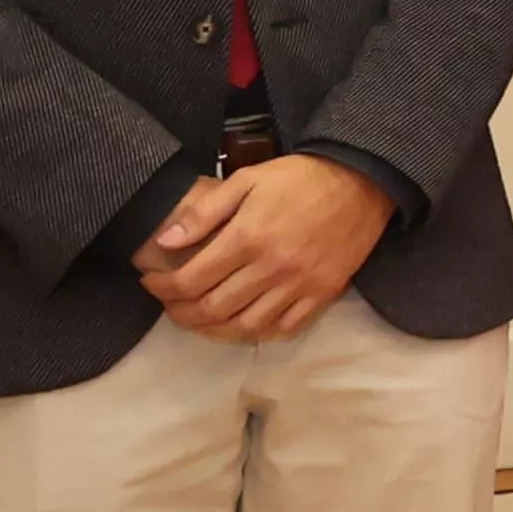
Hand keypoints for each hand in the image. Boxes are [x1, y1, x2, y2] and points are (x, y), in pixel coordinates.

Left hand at [138, 156, 394, 344]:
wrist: (362, 182)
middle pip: (213, 309)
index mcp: (247, 238)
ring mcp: (299, 285)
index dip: (162, 288)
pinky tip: (242, 324)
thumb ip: (204, 212)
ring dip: (212, 330)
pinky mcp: (322, 294)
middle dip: (180, 312)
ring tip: (197, 319)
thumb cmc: (299, 178)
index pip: (191, 280)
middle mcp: (271, 268)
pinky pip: (284, 328)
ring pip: (245, 326)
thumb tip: (165, 242)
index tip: (151, 282)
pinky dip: (258, 333)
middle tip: (169, 303)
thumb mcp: (246, 180)